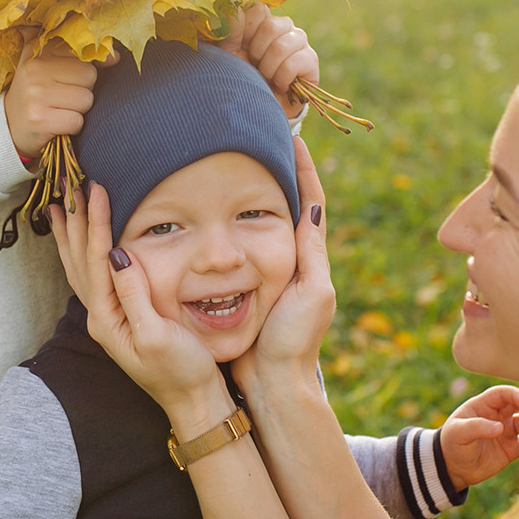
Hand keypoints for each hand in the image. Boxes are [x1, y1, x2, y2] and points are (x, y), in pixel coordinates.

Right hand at [5, 40, 97, 160]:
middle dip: (83, 89)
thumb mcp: (50, 66)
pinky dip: (73, 126)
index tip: (79, 76)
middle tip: (62, 96)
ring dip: (78, 109)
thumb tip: (116, 56)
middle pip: (90, 76)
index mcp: (39, 50)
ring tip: (59, 109)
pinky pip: (78, 121)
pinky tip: (57, 123)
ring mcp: (36, 94)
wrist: (8, 125)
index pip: (84, 51)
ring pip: (86, 99)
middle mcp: (35, 68)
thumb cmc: (38, 93)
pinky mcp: (39, 119)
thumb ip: (82, 56)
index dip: (91, 65)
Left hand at [50, 183, 235, 435]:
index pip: (97, 260)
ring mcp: (110, 318)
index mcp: (108, 318)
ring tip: (61, 206)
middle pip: (80, 260)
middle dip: (74, 221)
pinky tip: (88, 242)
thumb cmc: (182, 372)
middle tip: (67, 185)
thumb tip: (116, 254)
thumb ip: (135, 297)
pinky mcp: (123, 318)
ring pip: (82, 267)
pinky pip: (95, 277)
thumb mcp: (159, 336)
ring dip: (72, 235)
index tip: (95, 189)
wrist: (195, 402)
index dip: (95, 223)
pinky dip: (86, 253)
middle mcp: (102, 317)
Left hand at [218, 3, 316, 117]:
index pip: (259, 9)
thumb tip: (234, 8)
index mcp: (262, 21)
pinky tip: (280, 85)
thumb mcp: (229, 54)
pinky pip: (295, 62)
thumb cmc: (242, 77)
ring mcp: (299, 41)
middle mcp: (282, 27)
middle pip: (272, 25)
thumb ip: (230, 30)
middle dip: (257, 52)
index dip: (247, 30)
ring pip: (283, 45)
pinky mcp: (311, 60)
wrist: (257, 108)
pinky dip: (282, 78)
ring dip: (268, 68)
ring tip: (266, 77)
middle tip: (255, 66)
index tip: (241, 48)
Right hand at [231, 137, 334, 395]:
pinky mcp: (242, 284)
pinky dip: (225, 221)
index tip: (291, 136)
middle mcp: (288, 259)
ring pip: (254, 220)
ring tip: (232, 161)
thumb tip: (312, 206)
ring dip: (247, 191)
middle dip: (274, 171)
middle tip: (259, 138)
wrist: (271, 382)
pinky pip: (231, 243)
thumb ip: (310, 251)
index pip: (310, 199)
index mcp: (308, 256)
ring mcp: (265, 271)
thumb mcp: (311, 293)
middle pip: (283, 204)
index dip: (302, 168)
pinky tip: (206, 208)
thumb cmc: (292, 340)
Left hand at [438, 385, 518, 492]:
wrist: (453, 467)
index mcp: (485, 404)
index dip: (517, 396)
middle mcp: (500, 415)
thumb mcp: (457, 433)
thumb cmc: (452, 443)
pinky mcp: (514, 448)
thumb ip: (476, 427)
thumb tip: (500, 428)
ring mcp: (509, 431)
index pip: (505, 393)